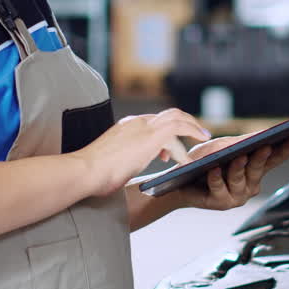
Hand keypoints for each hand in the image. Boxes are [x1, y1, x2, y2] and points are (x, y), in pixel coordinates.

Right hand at [71, 109, 209, 196]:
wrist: (84, 171)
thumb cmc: (91, 174)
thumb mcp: (111, 162)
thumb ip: (123, 159)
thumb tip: (125, 168)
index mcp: (125, 127)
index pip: (153, 122)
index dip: (166, 135)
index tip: (169, 151)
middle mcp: (135, 122)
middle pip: (169, 114)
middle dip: (186, 123)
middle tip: (198, 134)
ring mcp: (143, 127)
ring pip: (176, 117)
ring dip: (192, 127)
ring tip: (204, 137)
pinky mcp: (150, 136)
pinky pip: (178, 128)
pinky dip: (190, 135)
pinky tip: (193, 152)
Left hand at [172, 133, 288, 211]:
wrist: (177, 182)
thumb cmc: (202, 162)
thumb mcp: (222, 147)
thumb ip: (242, 142)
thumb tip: (264, 134)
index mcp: (254, 170)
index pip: (275, 158)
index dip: (288, 148)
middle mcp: (250, 185)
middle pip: (259, 168)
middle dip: (262, 157)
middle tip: (267, 145)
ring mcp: (237, 196)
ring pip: (241, 179)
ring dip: (238, 167)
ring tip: (238, 157)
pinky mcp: (220, 203)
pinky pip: (220, 188)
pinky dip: (216, 178)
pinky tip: (213, 170)